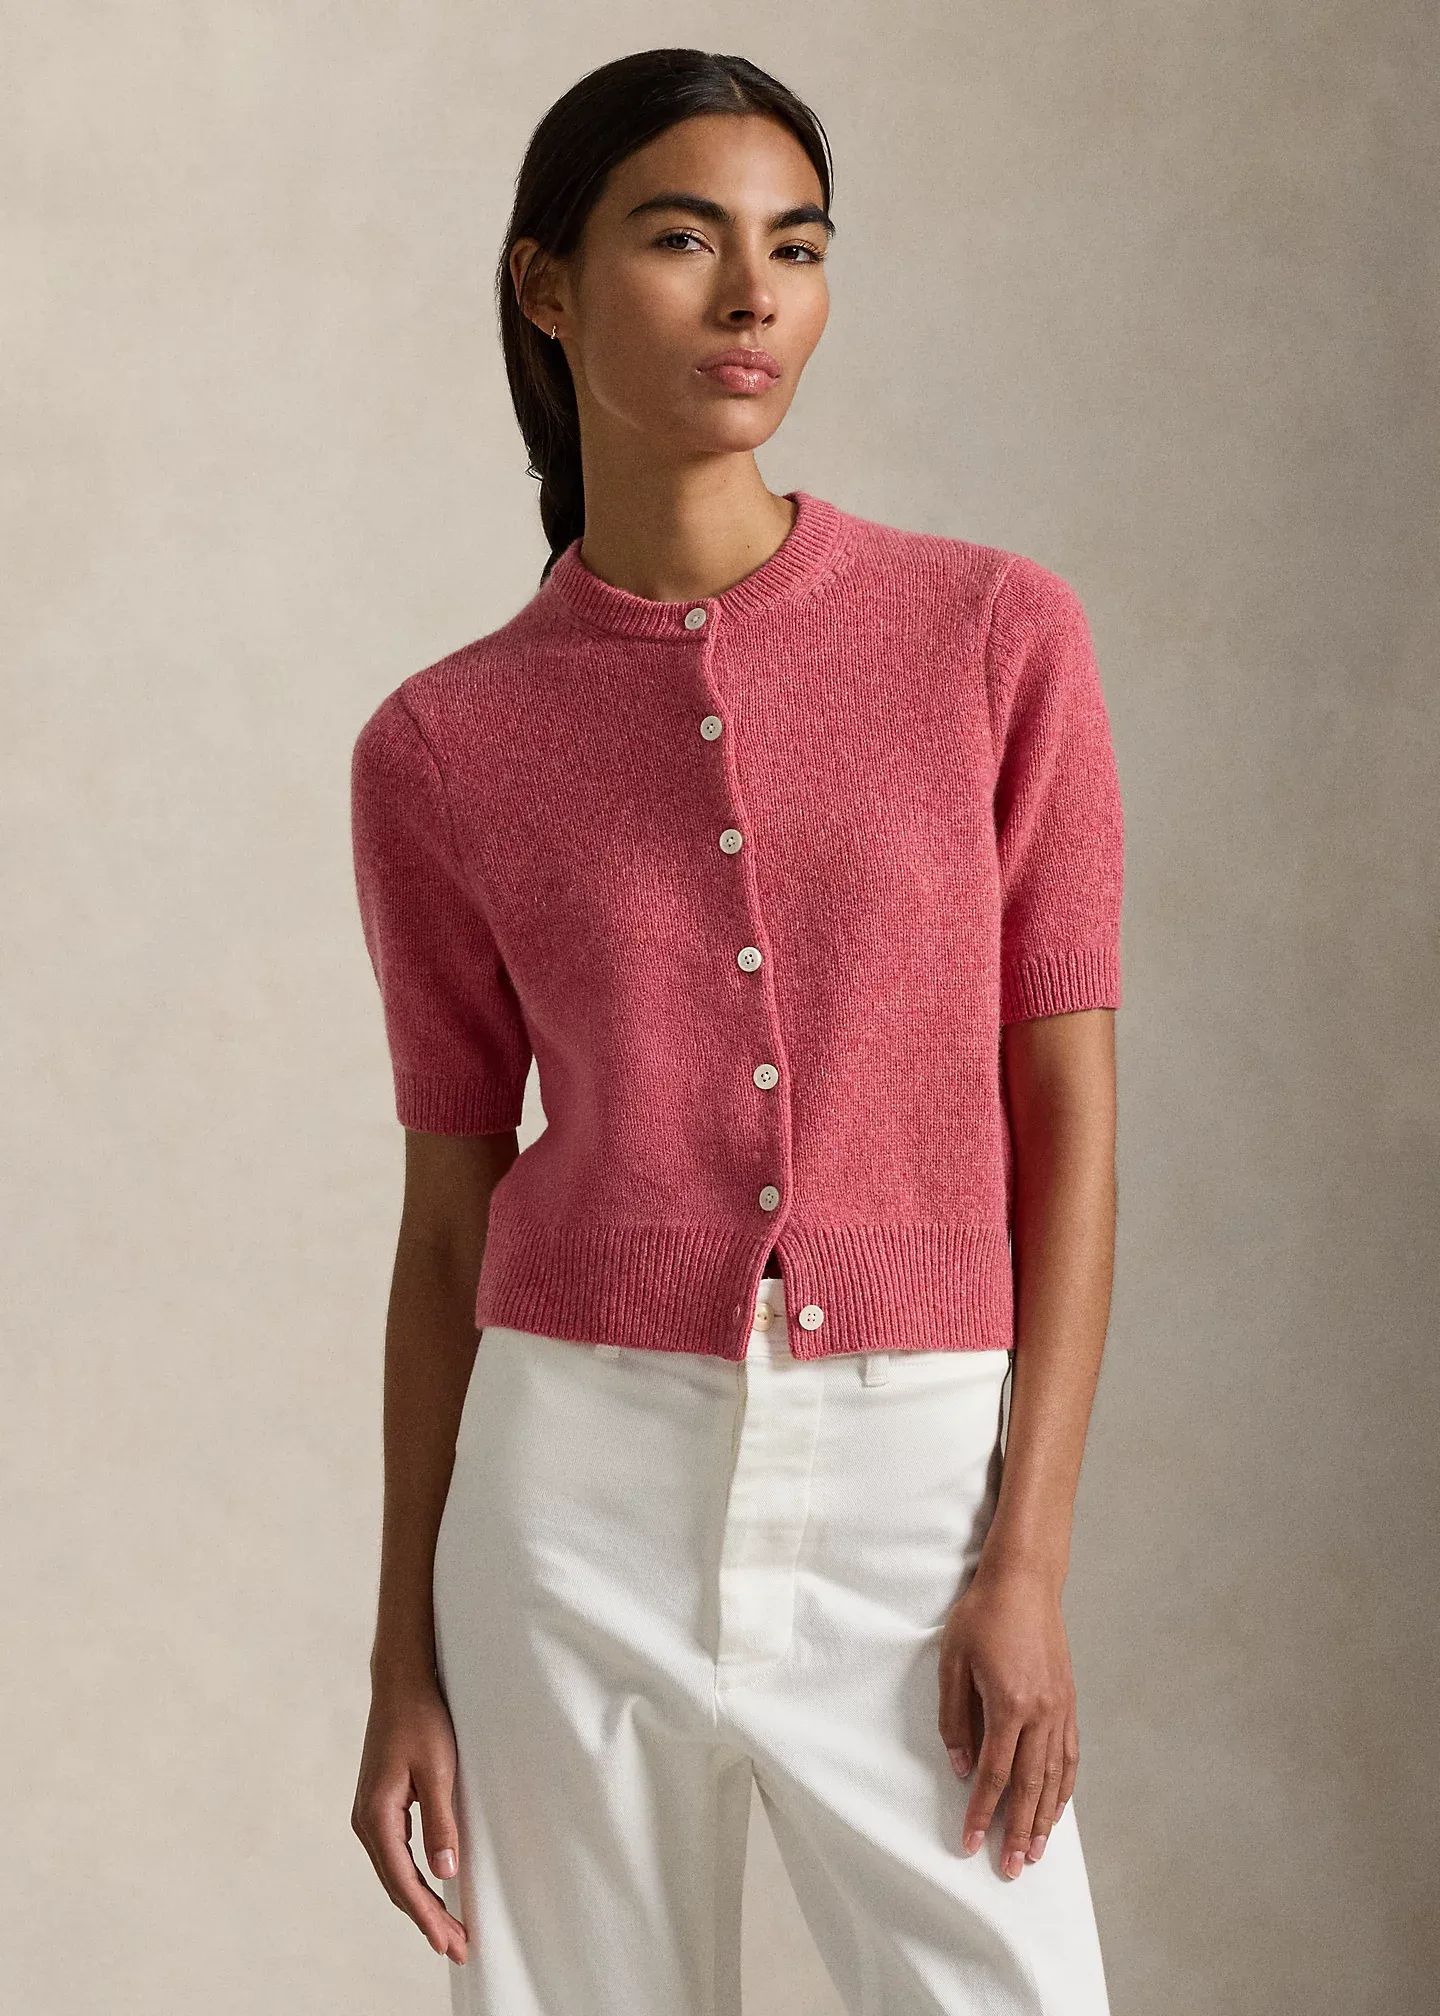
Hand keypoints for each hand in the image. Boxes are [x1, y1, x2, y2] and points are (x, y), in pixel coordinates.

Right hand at [351, 1668, 469, 1963]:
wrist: (401, 1682)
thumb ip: (441, 1822)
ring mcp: (369, 1814)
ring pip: (394, 1872)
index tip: (451, 1943)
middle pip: (397, 1885)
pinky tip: (432, 1889)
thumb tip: (446, 1872)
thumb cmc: (422, 1719)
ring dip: (420, 1901)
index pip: (405, 1881)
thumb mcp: (439, 1769)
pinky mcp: (380, 1806)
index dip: (429, 1916)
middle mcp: (366, 1821)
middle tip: (458, 1947)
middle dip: (426, 1918)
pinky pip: (395, 1855)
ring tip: (448, 1929)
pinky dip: (413, 1878)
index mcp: (377, 1817)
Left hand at [937, 1557, 1078, 1877]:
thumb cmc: (982, 1615)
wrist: (1025, 1580)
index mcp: (1010, 1705)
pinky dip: (1064, 1788)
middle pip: (1030, 1787)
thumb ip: (955, 1718)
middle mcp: (1042, 1713)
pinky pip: (1070, 1756)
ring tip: (1037, 1853)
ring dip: (1045, 1819)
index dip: (981, 1813)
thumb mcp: (953, 1661)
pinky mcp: (1069, 1701)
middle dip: (1019, 1832)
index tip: (970, 1844)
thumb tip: (960, 1767)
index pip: (995, 1775)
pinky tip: (1057, 1808)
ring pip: (1054, 1777)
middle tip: (1012, 1870)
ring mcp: (1061, 1708)